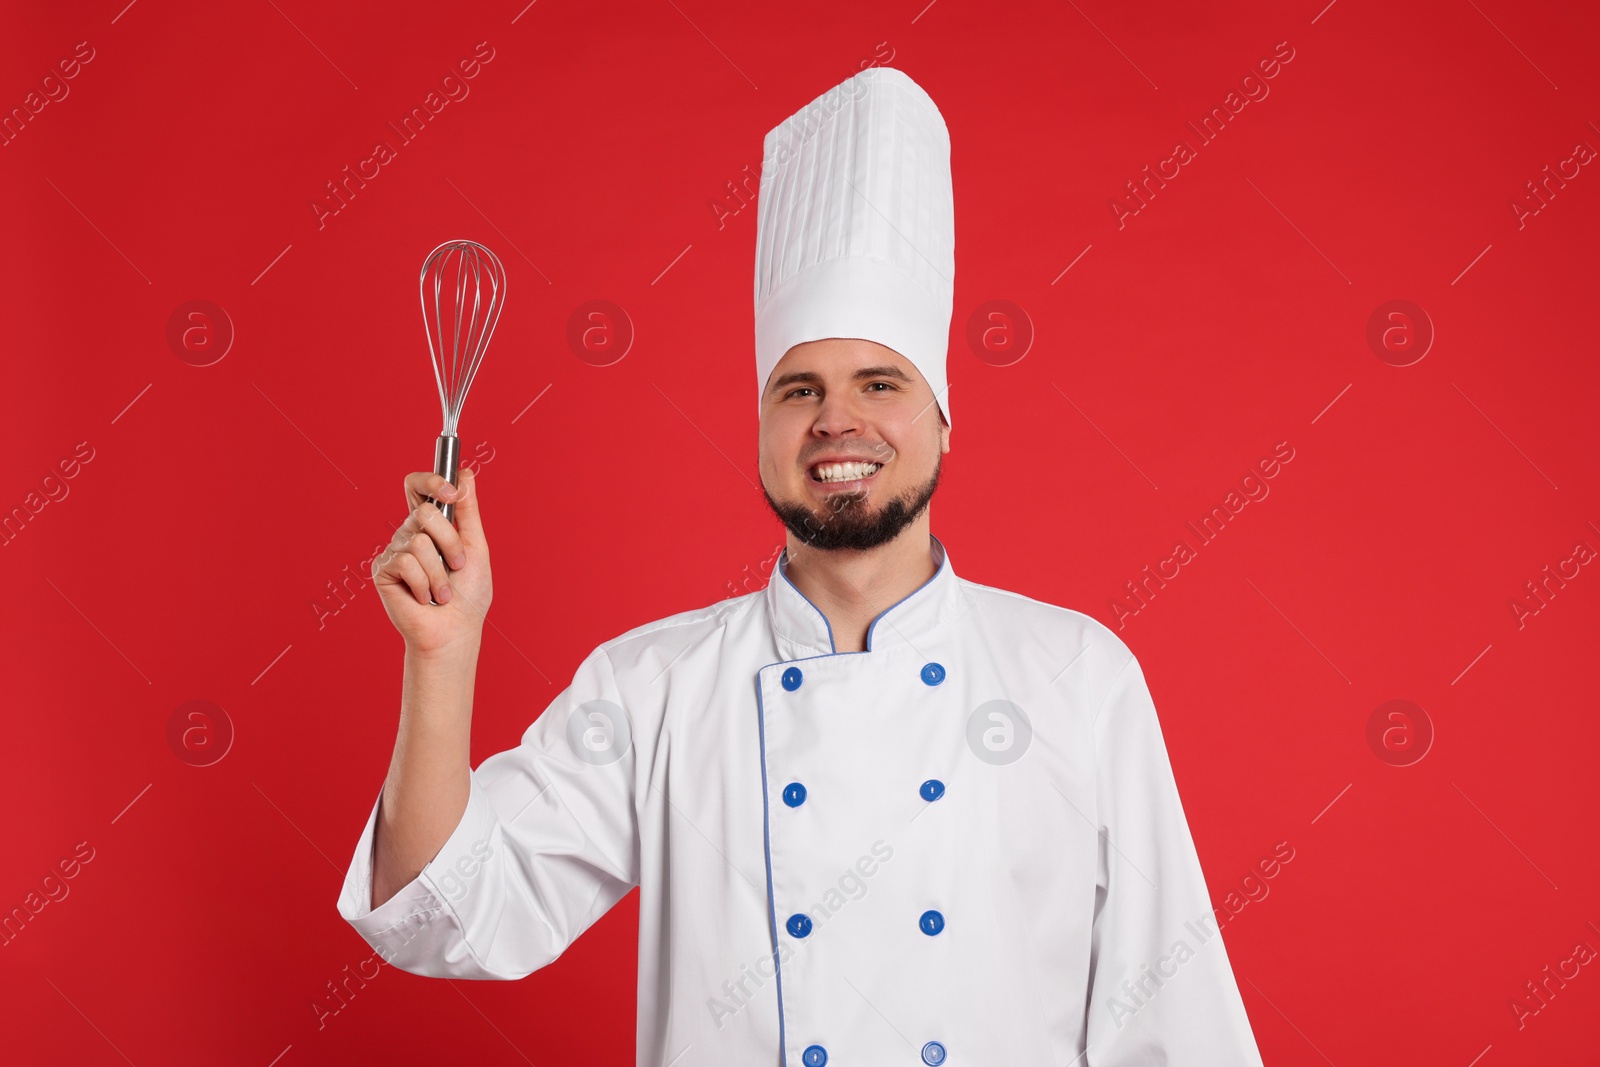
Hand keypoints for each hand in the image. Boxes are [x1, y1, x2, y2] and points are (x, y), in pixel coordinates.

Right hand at [373, 467, 491, 653]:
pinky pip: (406, 562)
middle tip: (456, 567)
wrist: (455, 632)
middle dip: (450, 542)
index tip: (450, 491)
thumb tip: (465, 474)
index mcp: (431, 524)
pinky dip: (425, 584)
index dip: (430, 481)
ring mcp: (394, 550)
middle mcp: (409, 533)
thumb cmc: (469, 594)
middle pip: (424, 512)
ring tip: (442, 591)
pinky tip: (424, 599)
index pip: (418, 487)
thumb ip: (468, 511)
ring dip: (440, 572)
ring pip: (419, 541)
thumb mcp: (475, 547)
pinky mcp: (383, 570)